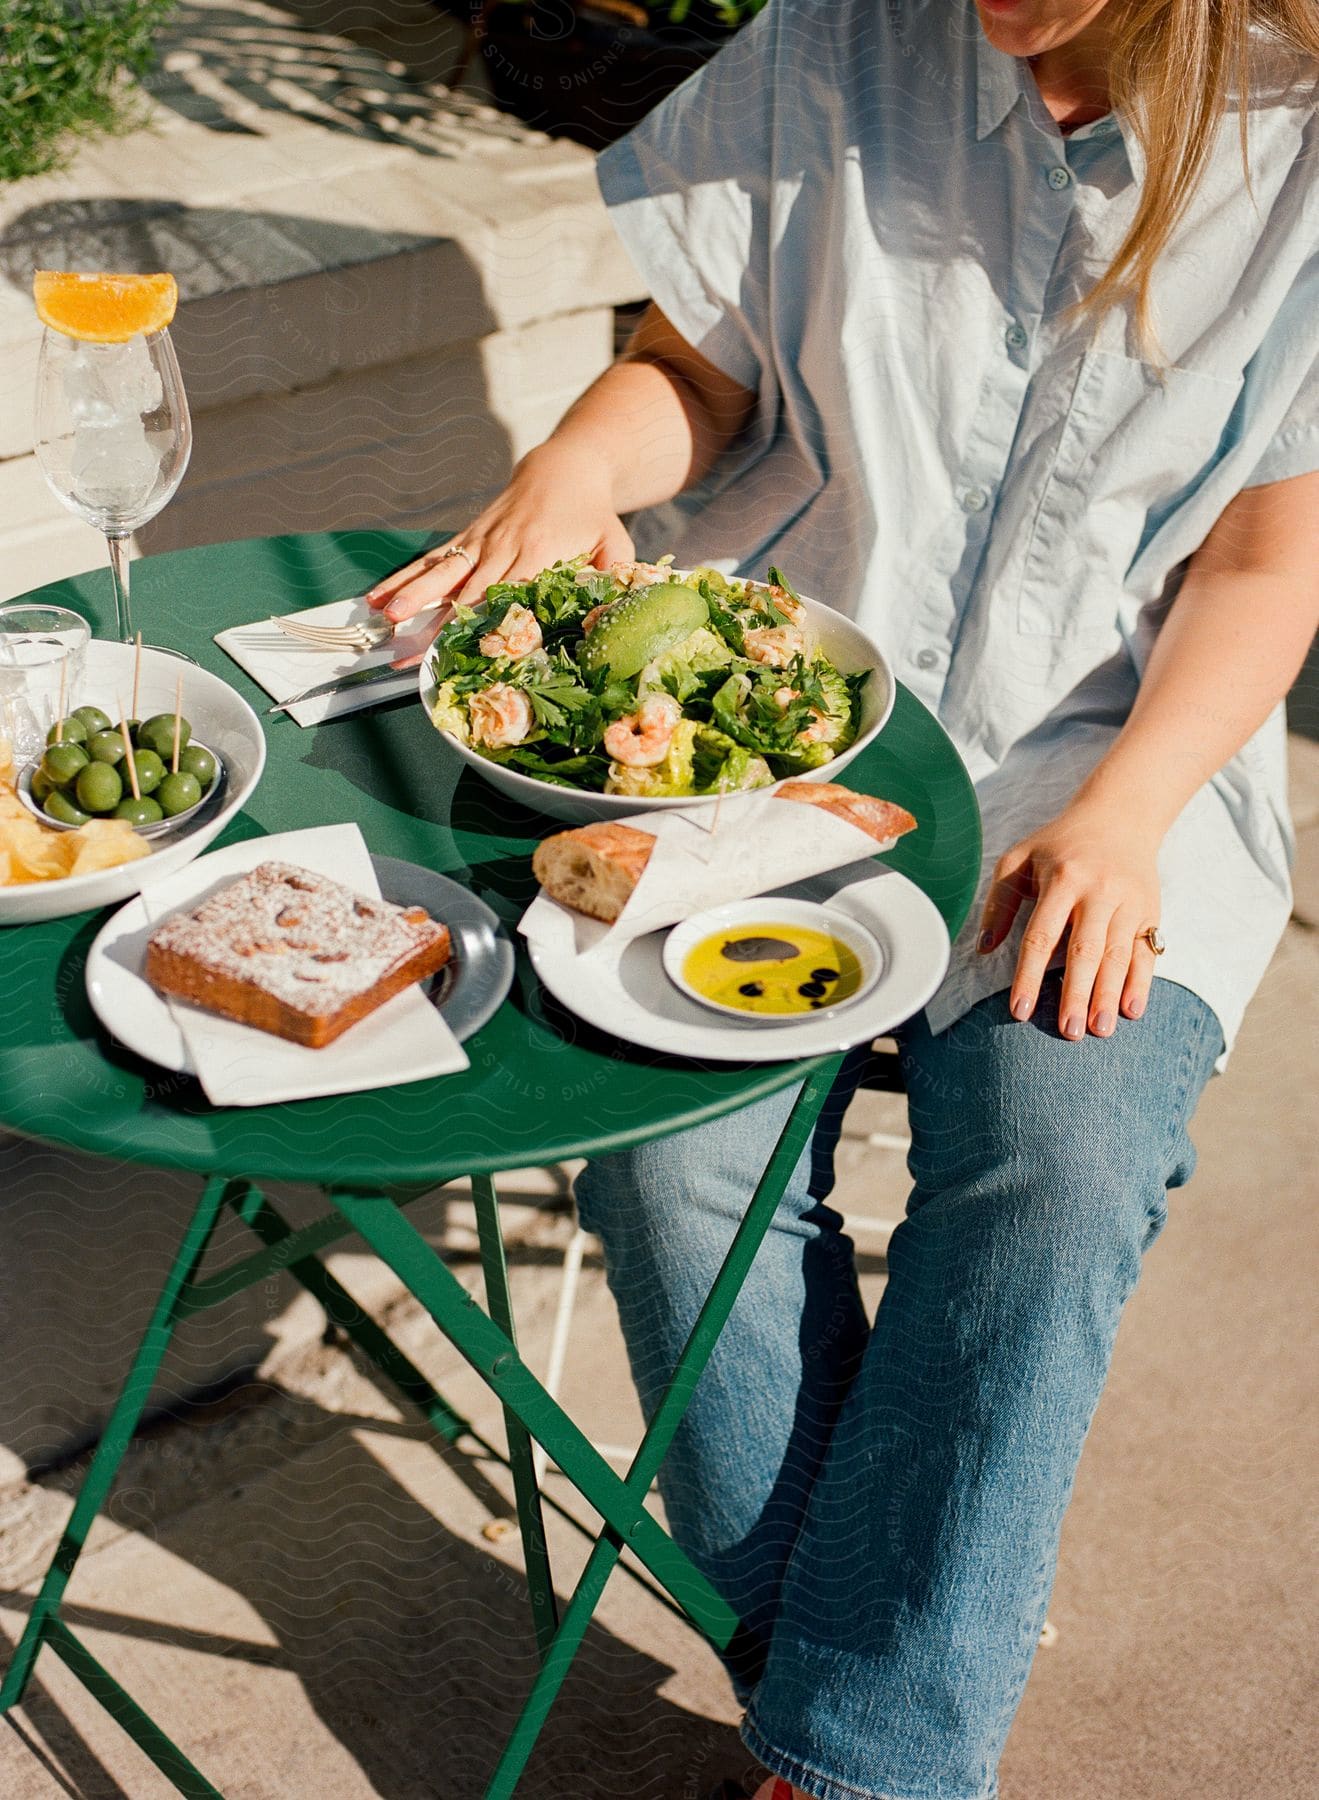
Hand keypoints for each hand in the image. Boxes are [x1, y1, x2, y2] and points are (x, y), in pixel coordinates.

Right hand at [365, 442, 634, 661]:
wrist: (565, 467)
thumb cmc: (593, 515)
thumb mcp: (614, 545)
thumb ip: (613, 578)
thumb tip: (609, 614)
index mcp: (538, 553)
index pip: (506, 594)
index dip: (483, 621)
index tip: (462, 649)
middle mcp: (502, 548)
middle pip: (464, 591)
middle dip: (434, 623)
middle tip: (409, 652)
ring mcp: (480, 542)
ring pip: (440, 572)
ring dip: (411, 596)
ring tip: (385, 619)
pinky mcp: (468, 537)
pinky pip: (433, 559)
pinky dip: (404, 577)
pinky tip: (377, 596)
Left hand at [976, 799, 1163, 1039]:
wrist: (1120, 816)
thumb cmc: (1059, 844)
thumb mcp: (1020, 859)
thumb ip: (999, 902)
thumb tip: (984, 948)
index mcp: (1061, 878)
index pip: (1041, 935)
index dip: (1029, 975)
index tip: (1020, 1011)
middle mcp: (1098, 890)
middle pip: (1085, 950)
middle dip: (1076, 994)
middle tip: (1067, 1033)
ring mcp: (1128, 901)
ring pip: (1117, 955)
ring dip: (1108, 995)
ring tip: (1099, 1030)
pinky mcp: (1150, 910)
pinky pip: (1145, 951)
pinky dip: (1141, 982)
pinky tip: (1132, 1010)